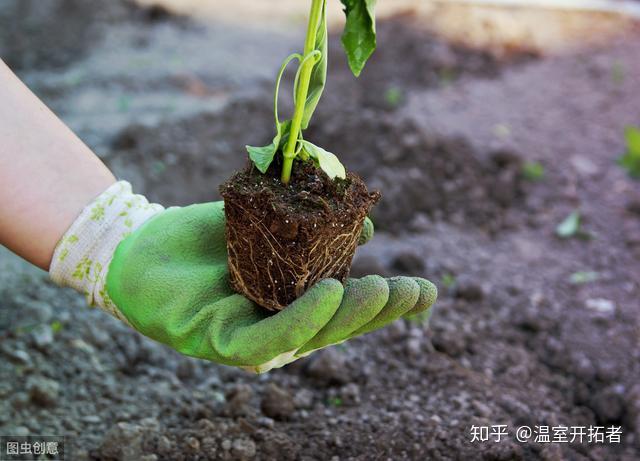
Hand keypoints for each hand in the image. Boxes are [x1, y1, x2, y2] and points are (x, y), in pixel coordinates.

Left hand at [51, 182, 436, 372]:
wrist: (142, 245)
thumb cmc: (206, 237)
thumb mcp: (268, 222)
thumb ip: (315, 226)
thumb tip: (368, 227)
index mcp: (293, 302)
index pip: (348, 306)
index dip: (389, 304)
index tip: (428, 290)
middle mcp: (280, 326)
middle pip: (338, 326)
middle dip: (380, 311)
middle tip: (417, 292)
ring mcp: (253, 339)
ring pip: (311, 335)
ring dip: (350, 316)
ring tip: (382, 290)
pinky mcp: (223, 343)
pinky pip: (269, 337)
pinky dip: (303, 319)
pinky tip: (329, 295)